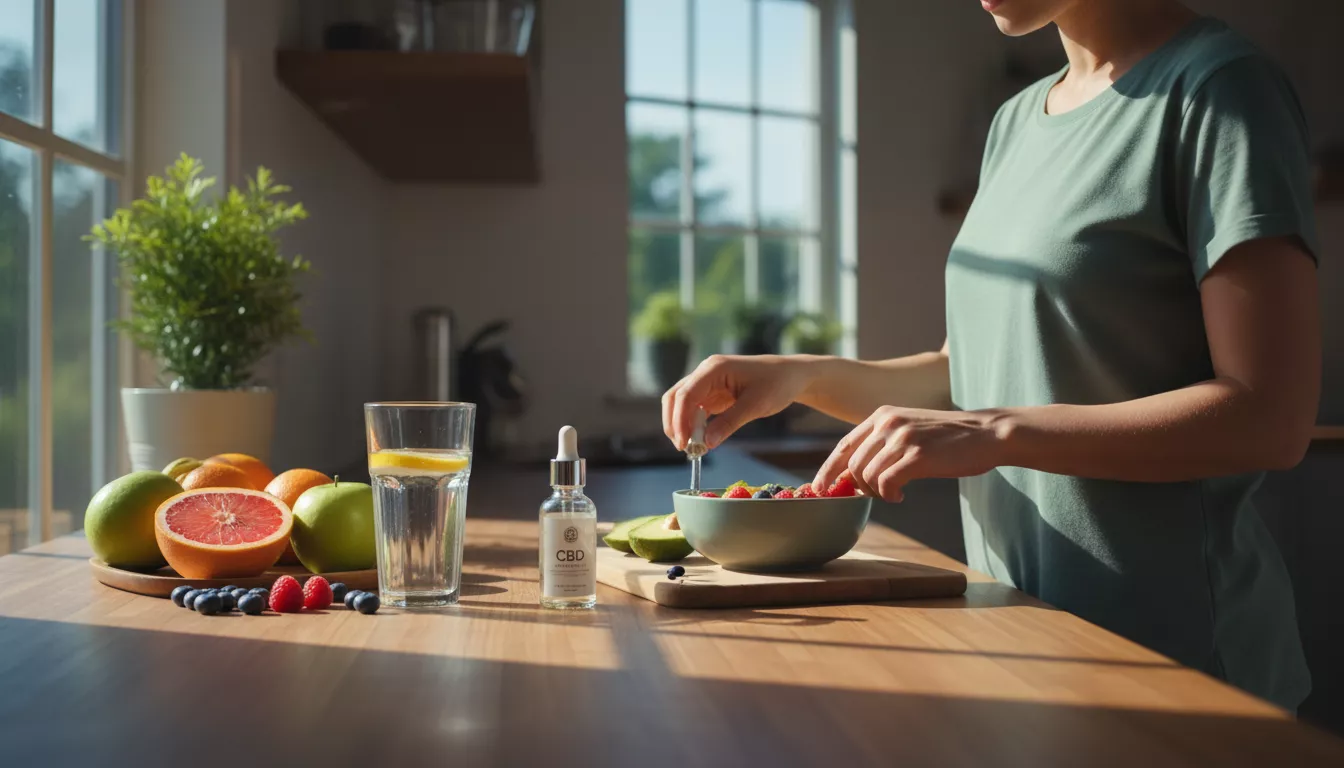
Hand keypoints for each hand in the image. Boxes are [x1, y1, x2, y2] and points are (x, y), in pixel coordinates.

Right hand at [662, 355, 813, 449]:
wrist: (790, 376)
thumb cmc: (776, 384)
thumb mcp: (756, 405)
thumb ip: (729, 423)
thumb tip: (707, 444)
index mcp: (714, 368)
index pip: (685, 394)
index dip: (679, 420)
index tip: (684, 444)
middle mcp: (705, 372)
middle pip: (676, 397)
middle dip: (674, 423)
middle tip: (684, 449)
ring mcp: (707, 382)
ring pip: (681, 403)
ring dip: (681, 425)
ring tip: (692, 448)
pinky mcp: (711, 393)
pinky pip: (694, 409)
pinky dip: (693, 425)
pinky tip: (700, 440)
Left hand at [813, 406, 1006, 501]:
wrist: (988, 433)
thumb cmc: (950, 438)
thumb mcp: (910, 429)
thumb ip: (883, 443)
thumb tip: (855, 474)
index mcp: (882, 415)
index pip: (843, 446)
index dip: (827, 470)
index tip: (820, 489)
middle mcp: (887, 422)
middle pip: (852, 465)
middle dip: (858, 487)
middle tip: (876, 494)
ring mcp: (902, 437)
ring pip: (866, 476)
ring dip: (876, 492)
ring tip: (894, 493)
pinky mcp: (917, 455)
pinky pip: (885, 484)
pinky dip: (889, 495)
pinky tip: (901, 495)